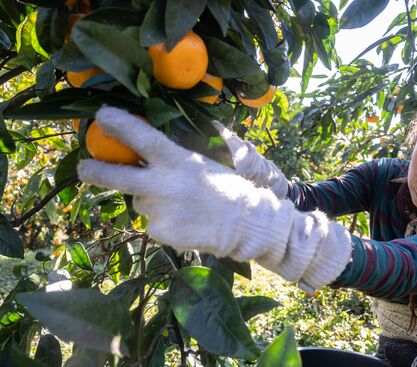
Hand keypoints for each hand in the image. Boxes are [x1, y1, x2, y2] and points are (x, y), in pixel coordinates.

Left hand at [78, 107, 351, 290]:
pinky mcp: (160, 233)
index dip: (118, 124)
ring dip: (150, 199)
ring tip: (180, 203)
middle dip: (94, 171)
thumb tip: (157, 134)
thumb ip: (180, 149)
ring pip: (140, 201)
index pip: (140, 137)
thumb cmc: (227, 185)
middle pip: (116, 176)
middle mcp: (162, 185)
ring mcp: (159, 211)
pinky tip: (183, 219)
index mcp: (177, 160)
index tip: (101, 115)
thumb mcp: (206, 159)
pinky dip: (162, 219)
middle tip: (83, 167)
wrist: (244, 223)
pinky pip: (152, 222)